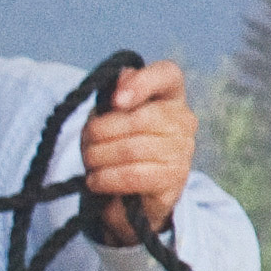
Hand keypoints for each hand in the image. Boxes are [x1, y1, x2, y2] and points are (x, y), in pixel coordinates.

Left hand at [79, 60, 195, 247]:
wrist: (127, 196)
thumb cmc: (115, 148)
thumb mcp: (108, 118)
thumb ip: (114, 95)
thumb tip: (121, 79)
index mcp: (169, 96)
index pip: (167, 74)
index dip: (141, 83)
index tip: (115, 101)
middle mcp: (183, 120)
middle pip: (138, 118)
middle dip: (100, 133)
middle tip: (86, 144)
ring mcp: (183, 150)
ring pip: (131, 149)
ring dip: (98, 157)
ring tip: (91, 163)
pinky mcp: (174, 179)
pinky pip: (133, 175)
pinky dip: (106, 178)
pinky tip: (96, 180)